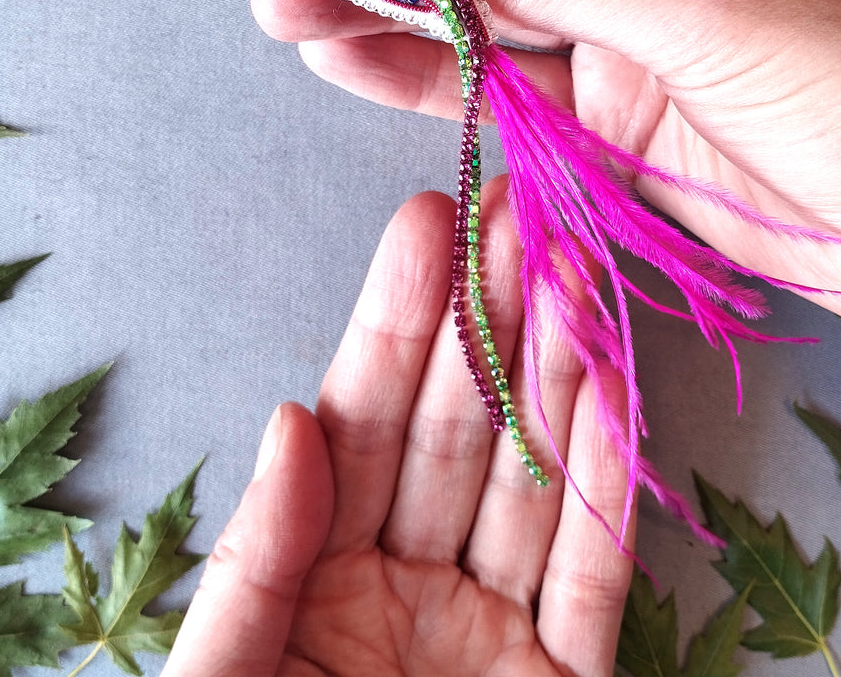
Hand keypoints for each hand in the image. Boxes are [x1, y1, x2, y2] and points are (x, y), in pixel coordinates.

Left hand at [164, 183, 632, 676]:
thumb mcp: (225, 675)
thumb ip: (253, 558)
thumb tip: (290, 418)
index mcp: (316, 574)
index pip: (363, 424)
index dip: (400, 320)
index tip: (428, 220)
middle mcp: (407, 588)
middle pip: (458, 432)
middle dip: (494, 314)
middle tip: (523, 209)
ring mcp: (489, 634)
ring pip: (533, 483)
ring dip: (561, 373)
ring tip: (577, 267)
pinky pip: (591, 581)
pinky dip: (608, 488)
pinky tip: (615, 389)